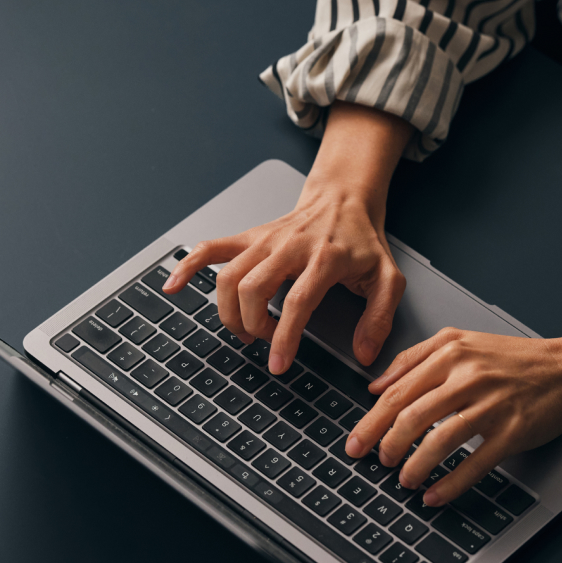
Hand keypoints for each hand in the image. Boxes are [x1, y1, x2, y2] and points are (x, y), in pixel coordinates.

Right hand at [163, 102, 414, 371]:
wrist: (344, 199)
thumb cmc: (362, 242)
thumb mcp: (388, 279)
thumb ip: (380, 318)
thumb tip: (363, 353)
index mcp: (324, 257)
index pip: (297, 301)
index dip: (285, 336)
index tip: (278, 363)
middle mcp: (289, 246)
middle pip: (254, 289)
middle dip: (253, 325)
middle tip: (266, 343)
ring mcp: (264, 240)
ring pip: (229, 277)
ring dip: (229, 311)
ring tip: (245, 330)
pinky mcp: (249, 237)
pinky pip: (210, 249)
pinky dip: (187, 267)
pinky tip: (173, 286)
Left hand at [344, 312, 561, 505]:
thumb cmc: (512, 358)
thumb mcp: (459, 341)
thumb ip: (413, 358)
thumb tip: (375, 386)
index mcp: (450, 354)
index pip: (397, 392)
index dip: (371, 422)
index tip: (355, 442)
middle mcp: (468, 378)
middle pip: (411, 416)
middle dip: (387, 445)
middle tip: (378, 462)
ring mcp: (491, 406)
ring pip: (439, 441)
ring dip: (414, 466)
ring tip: (403, 479)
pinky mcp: (512, 432)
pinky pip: (474, 463)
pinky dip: (449, 483)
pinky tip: (433, 495)